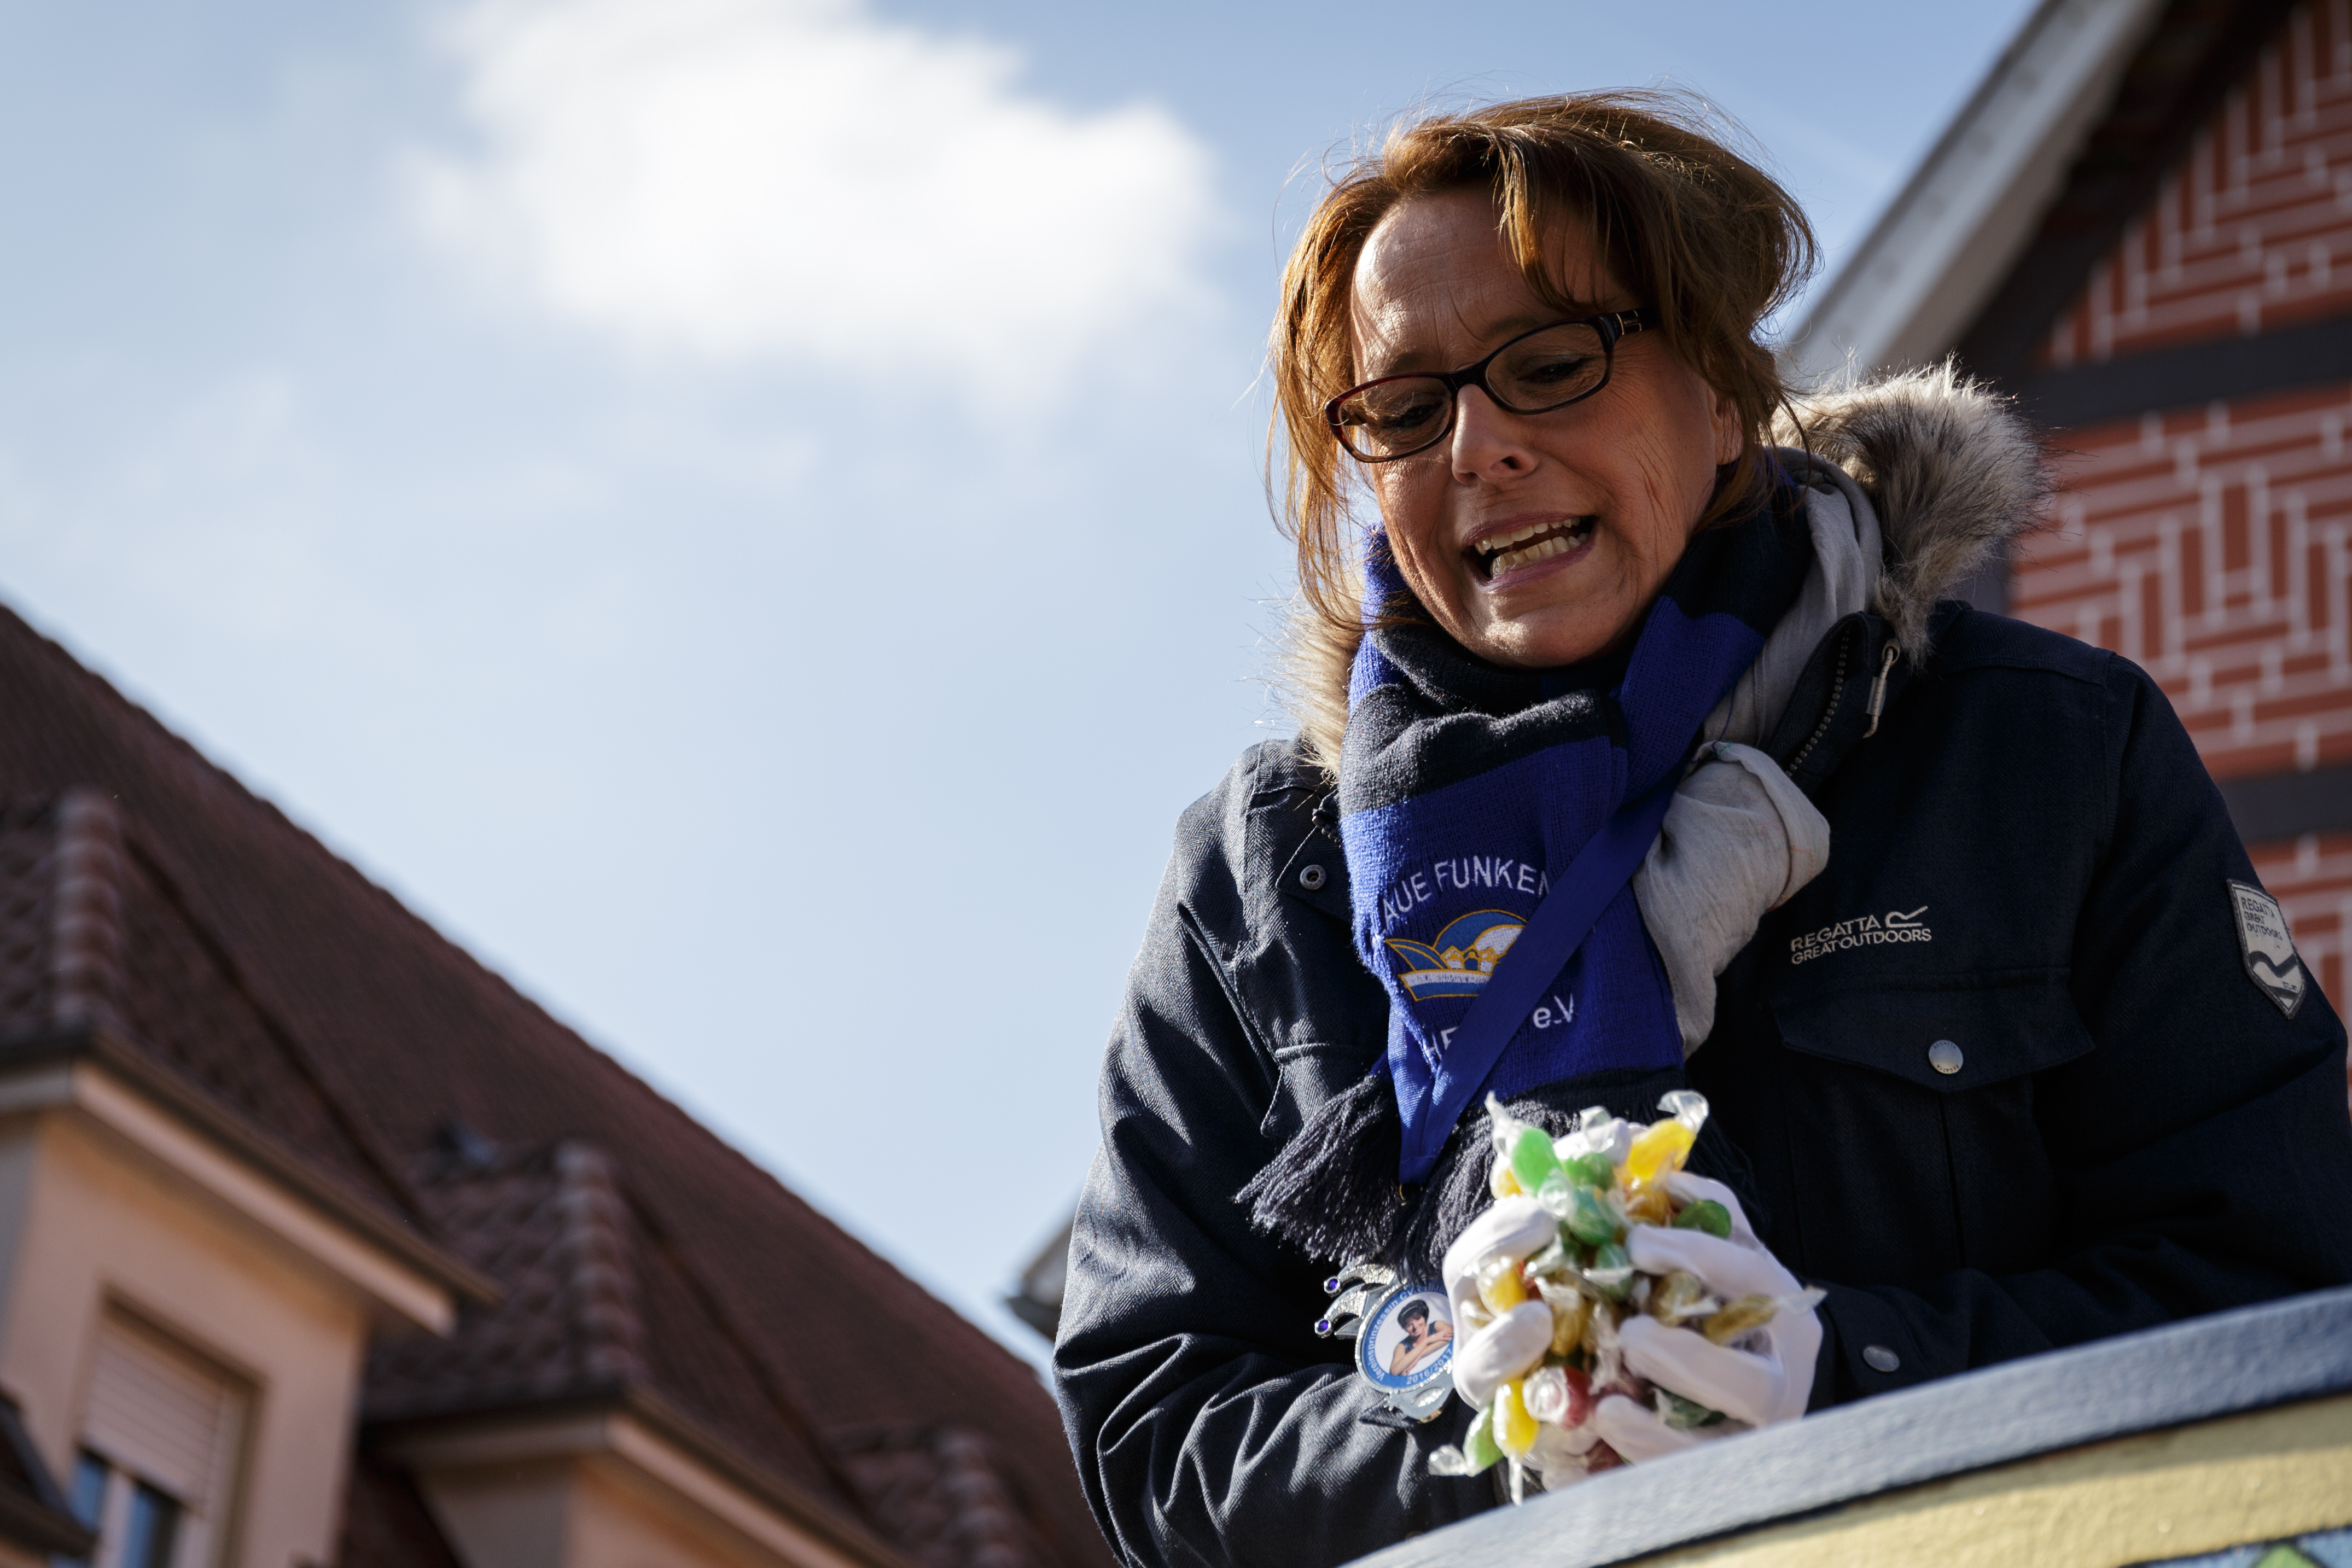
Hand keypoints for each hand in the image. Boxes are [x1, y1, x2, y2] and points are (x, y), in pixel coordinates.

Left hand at [1589, 1174, 1820, 1462]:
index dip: (1697, 1256)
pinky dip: (1650, 1458)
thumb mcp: (1733, 1254)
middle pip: (1753, 1384)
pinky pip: (1692, 1479)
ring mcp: (1758, 1436)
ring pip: (1727, 1446)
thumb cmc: (1732, 1306)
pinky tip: (1608, 1430)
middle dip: (1688, 1360)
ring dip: (1661, 1427)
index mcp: (1781, 1312)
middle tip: (1629, 1336)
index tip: (1639, 1244)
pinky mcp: (1728, 1474)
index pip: (1751, 1279)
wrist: (1765, 1384)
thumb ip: (1711, 1214)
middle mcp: (1781, 1379)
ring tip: (1608, 1403)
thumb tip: (1670, 1177)